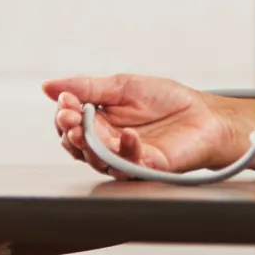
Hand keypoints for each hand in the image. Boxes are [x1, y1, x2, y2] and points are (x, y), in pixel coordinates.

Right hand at [43, 74, 249, 178]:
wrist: (205, 114)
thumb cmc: (166, 101)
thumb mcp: (122, 86)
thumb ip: (87, 88)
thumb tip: (49, 87)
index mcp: (99, 123)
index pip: (70, 125)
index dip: (64, 116)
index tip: (65, 102)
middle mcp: (108, 145)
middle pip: (78, 146)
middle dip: (70, 132)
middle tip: (70, 119)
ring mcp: (126, 159)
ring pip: (98, 160)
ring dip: (90, 146)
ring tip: (86, 129)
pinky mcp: (148, 168)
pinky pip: (131, 165)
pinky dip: (127, 150)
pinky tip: (128, 135)